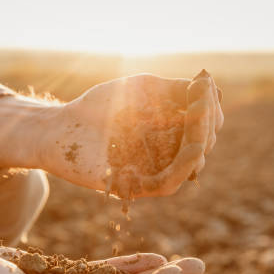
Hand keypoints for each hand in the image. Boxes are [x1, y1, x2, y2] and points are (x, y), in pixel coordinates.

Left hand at [41, 71, 223, 197]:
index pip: (206, 123)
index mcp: (172, 130)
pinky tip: (195, 147)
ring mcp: (154, 170)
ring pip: (192, 163)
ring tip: (201, 116)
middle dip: (208, 121)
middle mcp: (167, 152)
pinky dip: (185, 165)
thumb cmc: (100, 106)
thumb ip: (175, 90)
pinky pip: (170, 183)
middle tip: (201, 100)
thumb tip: (210, 89)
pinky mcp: (138, 187)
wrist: (62, 128)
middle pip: (204, 142)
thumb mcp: (143, 89)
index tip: (205, 86)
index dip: (211, 106)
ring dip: (202, 140)